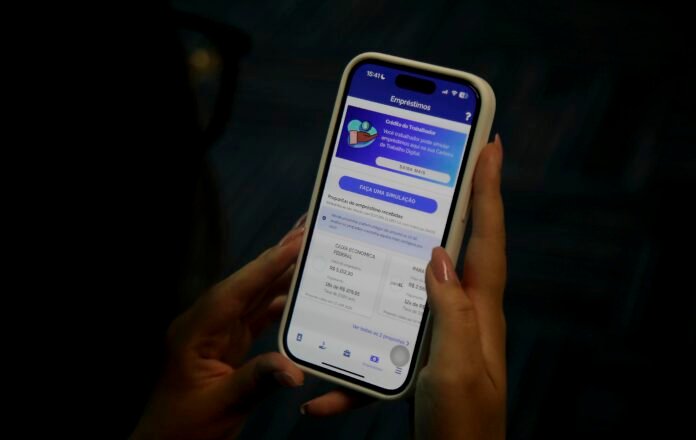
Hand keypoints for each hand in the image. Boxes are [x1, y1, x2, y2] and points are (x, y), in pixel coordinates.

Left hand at [131, 222, 307, 439]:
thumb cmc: (184, 428)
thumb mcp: (221, 406)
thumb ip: (257, 381)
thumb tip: (295, 371)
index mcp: (196, 331)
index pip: (234, 291)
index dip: (265, 266)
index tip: (294, 242)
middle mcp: (206, 323)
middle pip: (246, 284)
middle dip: (276, 258)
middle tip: (306, 231)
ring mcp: (217, 332)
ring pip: (253, 296)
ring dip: (280, 276)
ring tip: (309, 254)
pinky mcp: (228, 343)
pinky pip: (257, 316)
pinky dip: (279, 304)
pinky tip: (300, 296)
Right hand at [416, 135, 505, 438]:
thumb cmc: (463, 425)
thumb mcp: (457, 367)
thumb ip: (451, 310)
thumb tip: (438, 255)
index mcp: (480, 313)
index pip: (487, 239)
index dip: (488, 191)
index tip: (490, 147)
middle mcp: (469, 314)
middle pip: (467, 246)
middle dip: (466, 200)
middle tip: (461, 162)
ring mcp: (450, 330)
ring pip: (433, 277)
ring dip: (421, 247)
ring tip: (410, 216)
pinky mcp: (430, 349)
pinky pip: (407, 321)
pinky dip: (386, 319)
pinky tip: (351, 353)